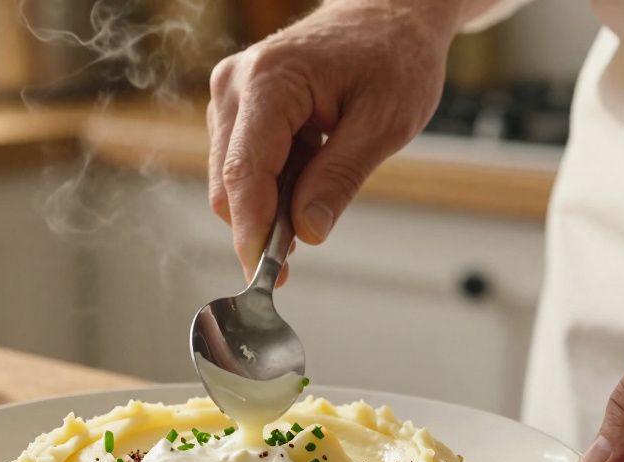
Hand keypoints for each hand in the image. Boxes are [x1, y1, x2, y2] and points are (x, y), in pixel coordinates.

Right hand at [207, 0, 461, 282]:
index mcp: (271, 81)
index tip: (261, 273)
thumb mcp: (385, 122)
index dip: (250, 229)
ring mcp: (231, 95)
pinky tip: (309, 178)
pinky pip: (243, 165)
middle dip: (260, 225)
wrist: (389, 13)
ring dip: (269, 206)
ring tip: (320, 196)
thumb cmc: (394, 55)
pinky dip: (273, 186)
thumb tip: (307, 232)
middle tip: (298, 257)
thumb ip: (340, 177)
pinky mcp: (237, 107)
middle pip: (229, 182)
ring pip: (233, 179)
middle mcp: (236, 85)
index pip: (244, 170)